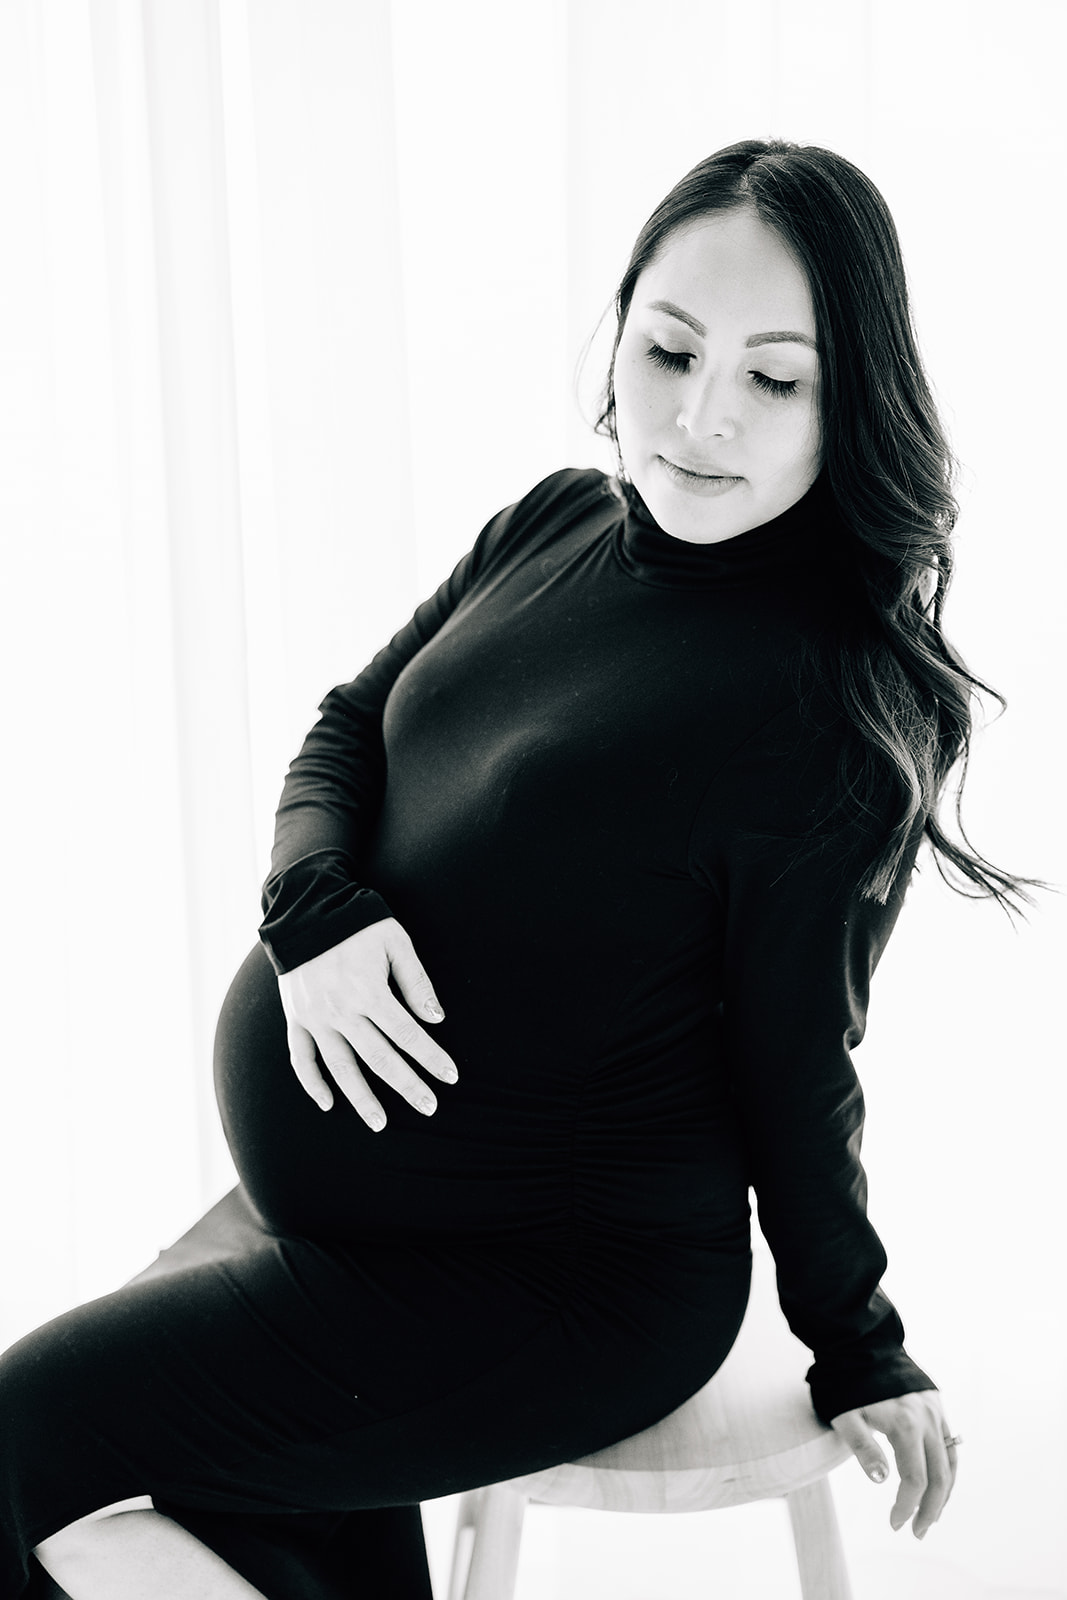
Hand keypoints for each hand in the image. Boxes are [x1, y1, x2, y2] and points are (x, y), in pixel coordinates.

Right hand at [276, 918, 456, 1128]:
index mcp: (369, 991)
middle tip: (429, 1108)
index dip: (430, 1057)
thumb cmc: (358, 924)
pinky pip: (301, 1058)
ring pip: (340, 1067)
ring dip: (361, 1098)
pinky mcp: (295, 1019)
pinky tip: (329, 1103)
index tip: (450, 1077)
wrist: (305, 910)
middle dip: (407, 1086)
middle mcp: (341, 1011)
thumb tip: (437, 1019)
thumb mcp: (395, 942)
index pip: (407, 1034)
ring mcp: (315, 1018)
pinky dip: (312, 1083)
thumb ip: (416, 981)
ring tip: (380, 1123)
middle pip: (379, 1058)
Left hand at [830, 1390, 957, 1537]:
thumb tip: (882, 1480)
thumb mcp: (844, 1415)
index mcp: (905, 1424)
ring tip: (932, 1515)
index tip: (895, 1523)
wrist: (859, 1342)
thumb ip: (862, 1447)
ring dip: (944, 1492)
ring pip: (950, 1461)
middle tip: (918, 1531)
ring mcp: (935, 1411)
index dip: (907, 1506)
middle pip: (939, 1476)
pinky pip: (950, 1443)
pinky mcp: (936, 1404)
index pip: (915, 1480)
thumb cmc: (846, 1382)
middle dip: (930, 1508)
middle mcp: (927, 1418)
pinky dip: (948, 1468)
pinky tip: (940, 1482)